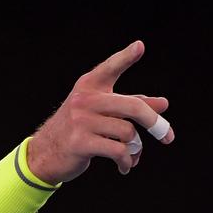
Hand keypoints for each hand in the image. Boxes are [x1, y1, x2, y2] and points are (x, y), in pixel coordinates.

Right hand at [28, 40, 174, 183]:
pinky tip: (124, 166)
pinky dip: (126, 161)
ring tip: (131, 155)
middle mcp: (85, 100)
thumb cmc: (78, 129)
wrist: (45, 153)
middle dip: (154, 123)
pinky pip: (117, 151)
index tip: (140, 46)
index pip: (110, 68)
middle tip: (167, 137)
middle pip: (133, 107)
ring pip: (127, 133)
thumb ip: (130, 106)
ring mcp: (81, 121)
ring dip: (135, 149)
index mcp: (89, 86)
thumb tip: (163, 104)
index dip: (125, 57)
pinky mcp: (80, 143)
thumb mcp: (101, 112)